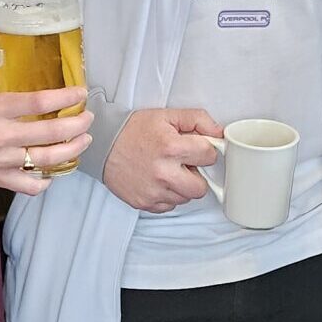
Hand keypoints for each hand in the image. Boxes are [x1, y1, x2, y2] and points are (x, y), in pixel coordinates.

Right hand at [0, 80, 91, 196]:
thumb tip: (8, 79)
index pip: (41, 101)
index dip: (67, 96)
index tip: (80, 93)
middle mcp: (3, 135)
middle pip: (54, 131)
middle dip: (78, 124)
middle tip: (87, 119)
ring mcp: (2, 160)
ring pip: (49, 158)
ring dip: (72, 150)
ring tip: (82, 142)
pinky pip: (30, 185)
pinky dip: (44, 181)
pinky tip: (50, 174)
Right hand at [102, 108, 224, 212]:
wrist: (103, 145)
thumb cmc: (133, 130)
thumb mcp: (167, 116)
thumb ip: (197, 120)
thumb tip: (218, 133)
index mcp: (171, 147)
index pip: (210, 156)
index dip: (205, 151)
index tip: (197, 149)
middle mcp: (163, 173)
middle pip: (201, 187)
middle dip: (197, 175)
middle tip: (185, 164)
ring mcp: (153, 191)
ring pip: (185, 198)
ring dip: (182, 186)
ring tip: (168, 170)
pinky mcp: (144, 203)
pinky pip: (169, 206)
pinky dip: (167, 195)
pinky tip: (158, 180)